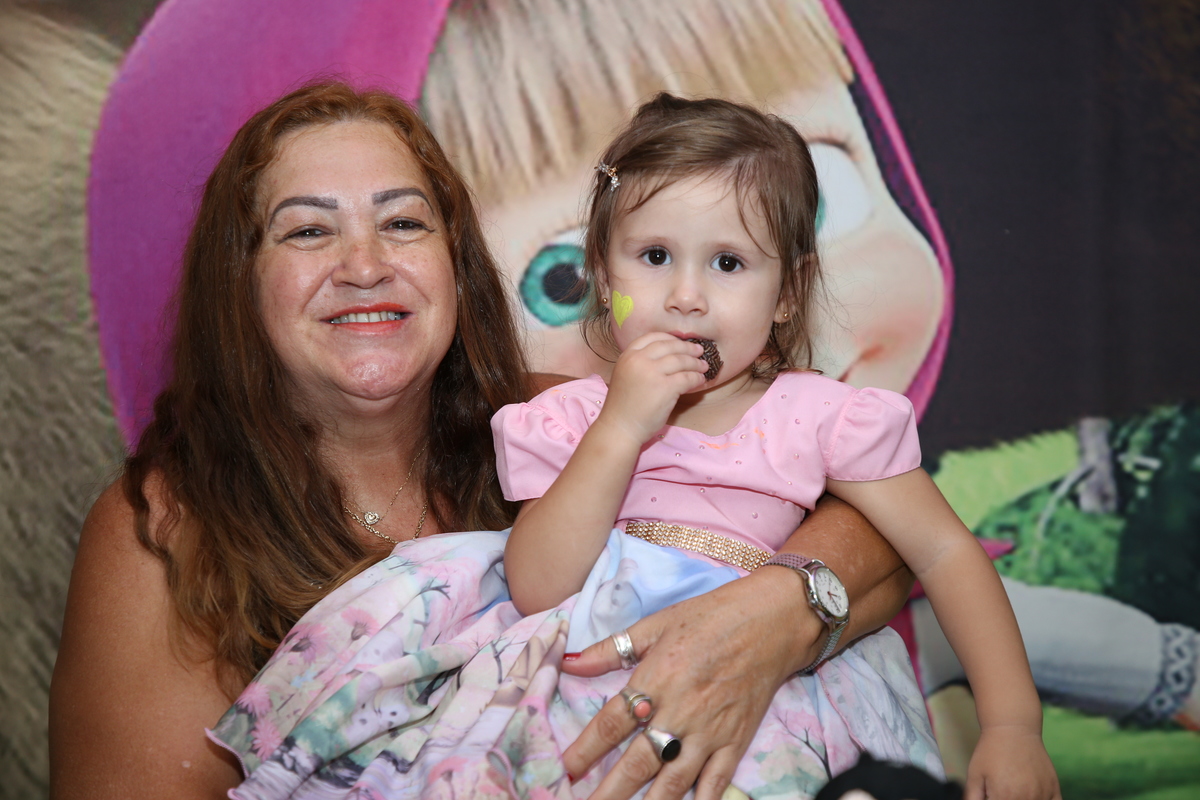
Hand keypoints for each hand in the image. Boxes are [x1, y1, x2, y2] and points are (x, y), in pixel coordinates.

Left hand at [561, 568, 823, 799]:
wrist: (771, 621)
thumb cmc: (710, 617)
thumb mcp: (656, 624)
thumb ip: (610, 648)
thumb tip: (568, 662)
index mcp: (657, 678)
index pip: (612, 721)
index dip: (585, 749)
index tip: (563, 769)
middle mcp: (680, 710)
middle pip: (639, 761)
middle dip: (610, 790)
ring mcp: (710, 731)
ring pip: (674, 781)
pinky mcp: (736, 742)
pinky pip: (715, 783)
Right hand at [601, 333, 706, 444]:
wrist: (619, 427)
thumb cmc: (623, 406)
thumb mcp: (626, 375)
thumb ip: (640, 363)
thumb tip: (668, 356)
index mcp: (628, 355)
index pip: (652, 337)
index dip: (670, 338)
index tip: (680, 341)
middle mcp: (638, 360)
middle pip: (669, 346)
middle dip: (687, 348)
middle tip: (699, 351)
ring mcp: (652, 373)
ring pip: (681, 360)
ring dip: (695, 363)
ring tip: (703, 366)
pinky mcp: (665, 388)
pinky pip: (687, 378)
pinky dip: (696, 378)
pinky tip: (700, 381)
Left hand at [965, 726, 1060, 799]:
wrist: (1013, 729)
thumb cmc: (991, 751)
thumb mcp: (974, 775)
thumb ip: (973, 798)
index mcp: (1004, 797)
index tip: (993, 796)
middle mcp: (1026, 799)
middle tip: (1002, 792)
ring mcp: (1042, 795)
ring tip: (1014, 791)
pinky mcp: (1054, 789)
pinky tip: (1033, 797)